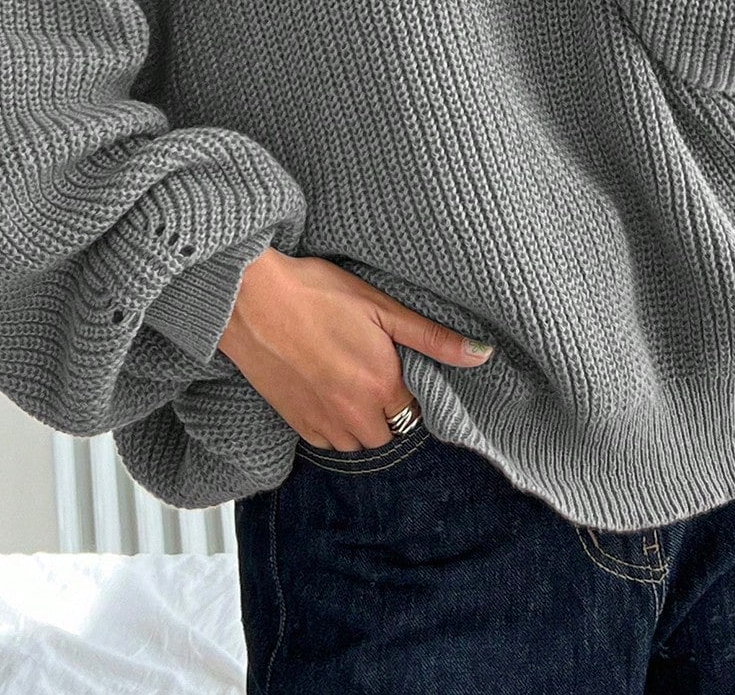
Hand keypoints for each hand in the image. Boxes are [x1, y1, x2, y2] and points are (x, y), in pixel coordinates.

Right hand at [217, 248, 495, 449]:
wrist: (251, 299)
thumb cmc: (316, 292)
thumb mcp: (381, 306)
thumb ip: (433, 337)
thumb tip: (482, 354)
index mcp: (381, 384)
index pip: (412, 410)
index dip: (407, 387)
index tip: (394, 365)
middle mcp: (353, 413)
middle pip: (386, 432)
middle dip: (386, 409)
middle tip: (371, 371)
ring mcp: (321, 421)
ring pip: (356, 441)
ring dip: (359, 421)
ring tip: (347, 379)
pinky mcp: (293, 421)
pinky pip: (325, 440)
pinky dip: (330, 425)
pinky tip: (324, 389)